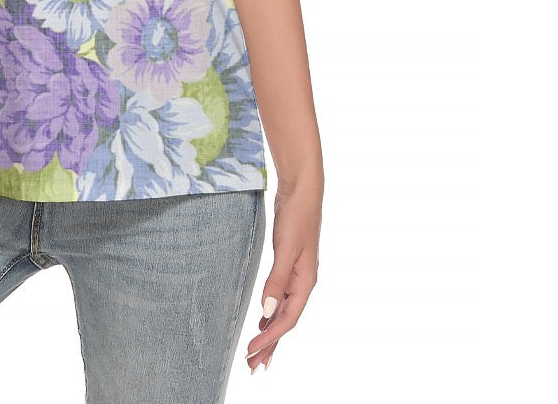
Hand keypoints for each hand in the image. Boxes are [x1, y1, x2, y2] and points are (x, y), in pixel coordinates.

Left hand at [245, 178, 321, 371]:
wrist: (301, 190)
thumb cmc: (296, 216)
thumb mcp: (286, 248)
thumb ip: (277, 279)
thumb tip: (266, 310)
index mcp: (306, 282)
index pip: (287, 319)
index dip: (270, 338)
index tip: (252, 352)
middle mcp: (303, 282)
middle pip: (285, 321)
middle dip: (270, 345)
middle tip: (253, 366)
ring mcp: (296, 274)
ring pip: (282, 311)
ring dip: (270, 332)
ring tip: (257, 352)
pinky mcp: (288, 265)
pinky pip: (280, 297)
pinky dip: (271, 312)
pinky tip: (263, 319)